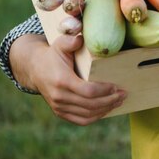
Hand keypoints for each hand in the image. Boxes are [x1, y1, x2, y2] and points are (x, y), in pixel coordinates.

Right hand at [10, 33, 125, 124]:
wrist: (35, 68)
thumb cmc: (53, 54)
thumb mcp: (60, 44)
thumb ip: (70, 41)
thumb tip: (81, 38)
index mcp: (62, 81)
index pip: (88, 91)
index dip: (105, 90)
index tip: (116, 86)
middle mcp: (59, 97)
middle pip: (90, 105)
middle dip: (110, 101)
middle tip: (124, 94)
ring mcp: (59, 106)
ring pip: (87, 115)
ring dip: (105, 110)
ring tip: (118, 102)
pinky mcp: (60, 112)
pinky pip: (81, 120)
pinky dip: (95, 117)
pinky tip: (106, 110)